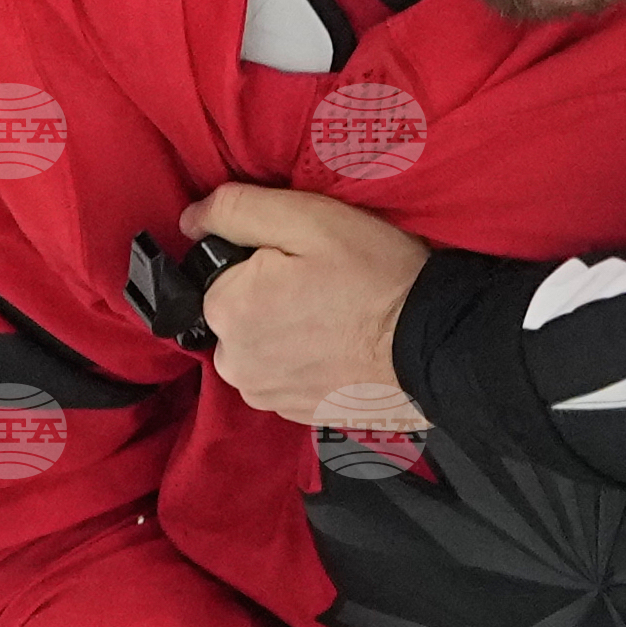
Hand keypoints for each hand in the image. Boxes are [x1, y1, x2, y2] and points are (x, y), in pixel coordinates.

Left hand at [183, 183, 432, 433]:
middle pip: (234, 317)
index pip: (217, 276)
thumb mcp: (307, 218)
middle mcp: (237, 365)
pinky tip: (341, 348)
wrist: (436, 346)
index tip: (300, 261)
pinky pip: (286, 379)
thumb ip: (235, 211)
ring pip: (259, 351)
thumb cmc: (375, 277)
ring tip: (335, 320)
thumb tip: (189, 221)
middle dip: (265, 301)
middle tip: (321, 288)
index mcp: (228, 311)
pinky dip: (306, 364)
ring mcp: (270, 397)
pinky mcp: (300, 416)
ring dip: (284, 335)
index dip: (256, 262)